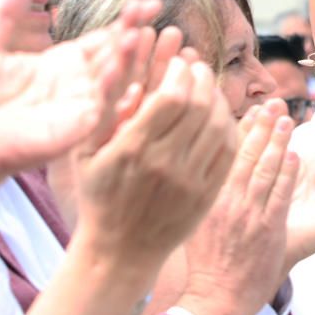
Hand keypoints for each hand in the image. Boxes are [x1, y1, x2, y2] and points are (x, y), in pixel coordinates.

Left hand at [0, 0, 160, 231]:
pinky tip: (114, 67)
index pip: (104, 38)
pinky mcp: (72, 132)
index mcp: (63, 64)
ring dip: (128, 58)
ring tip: (138, 33)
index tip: (147, 2)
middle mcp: (78, 86)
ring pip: (115, 81)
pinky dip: (108, 89)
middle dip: (135, 33)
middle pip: (117, 56)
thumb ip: (3, 16)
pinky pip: (99, 110)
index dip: (126, 21)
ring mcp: (78, 109)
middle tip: (153, 9)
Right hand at [73, 56, 236, 270]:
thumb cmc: (99, 196)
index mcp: (132, 149)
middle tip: (198, 66)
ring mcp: (190, 181)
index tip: (177, 61)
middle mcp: (165, 164)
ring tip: (209, 85)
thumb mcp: (85, 154)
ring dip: (219, 97)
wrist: (119, 252)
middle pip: (200, 105)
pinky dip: (230, 125)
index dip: (180, 71)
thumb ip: (104, 110)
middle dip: (202, 76)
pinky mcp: (208, 194)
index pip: (171, 96)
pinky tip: (219, 113)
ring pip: (219, 124)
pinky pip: (229, 150)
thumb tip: (122, 68)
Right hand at [178, 98, 298, 314]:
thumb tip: (207, 159)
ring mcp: (248, 214)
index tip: (251, 109)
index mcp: (207, 196)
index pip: (225, 155)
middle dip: (262, 127)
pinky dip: (288, 174)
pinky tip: (296, 155)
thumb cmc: (206, 260)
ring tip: (287, 119)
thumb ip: (205, 189)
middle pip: (246, 156)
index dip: (242, 129)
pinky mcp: (268, 229)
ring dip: (278, 143)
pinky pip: (280, 196)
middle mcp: (226, 201)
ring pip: (264, 171)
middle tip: (273, 103)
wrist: (217, 296)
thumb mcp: (196, 218)